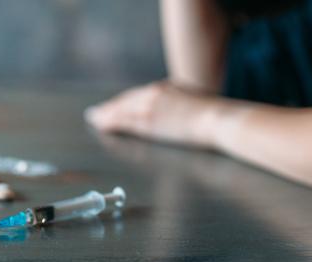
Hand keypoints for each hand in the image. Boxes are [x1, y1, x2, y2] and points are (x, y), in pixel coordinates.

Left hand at [85, 81, 225, 147]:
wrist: (217, 118)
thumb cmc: (215, 115)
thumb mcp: (198, 103)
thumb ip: (185, 105)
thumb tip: (185, 112)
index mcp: (167, 88)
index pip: (140, 94)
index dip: (126, 101)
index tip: (117, 104)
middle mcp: (154, 93)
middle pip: (126, 100)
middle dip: (111, 106)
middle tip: (98, 111)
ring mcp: (149, 106)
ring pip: (120, 110)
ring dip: (105, 114)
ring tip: (94, 118)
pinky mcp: (148, 121)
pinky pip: (122, 121)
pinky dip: (109, 121)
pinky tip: (100, 124)